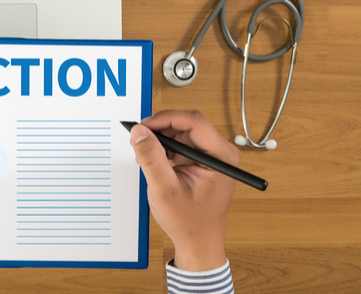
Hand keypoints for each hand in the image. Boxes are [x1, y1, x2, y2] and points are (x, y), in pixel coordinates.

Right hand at [129, 110, 239, 270]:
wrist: (198, 242)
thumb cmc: (190, 222)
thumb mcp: (165, 188)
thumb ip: (151, 157)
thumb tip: (140, 131)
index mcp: (221, 156)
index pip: (194, 122)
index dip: (165, 119)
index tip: (144, 126)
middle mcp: (220, 152)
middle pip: (187, 124)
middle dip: (160, 129)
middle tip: (139, 138)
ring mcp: (211, 156)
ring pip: (181, 132)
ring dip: (160, 139)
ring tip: (145, 154)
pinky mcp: (201, 160)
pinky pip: (180, 143)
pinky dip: (164, 147)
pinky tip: (154, 160)